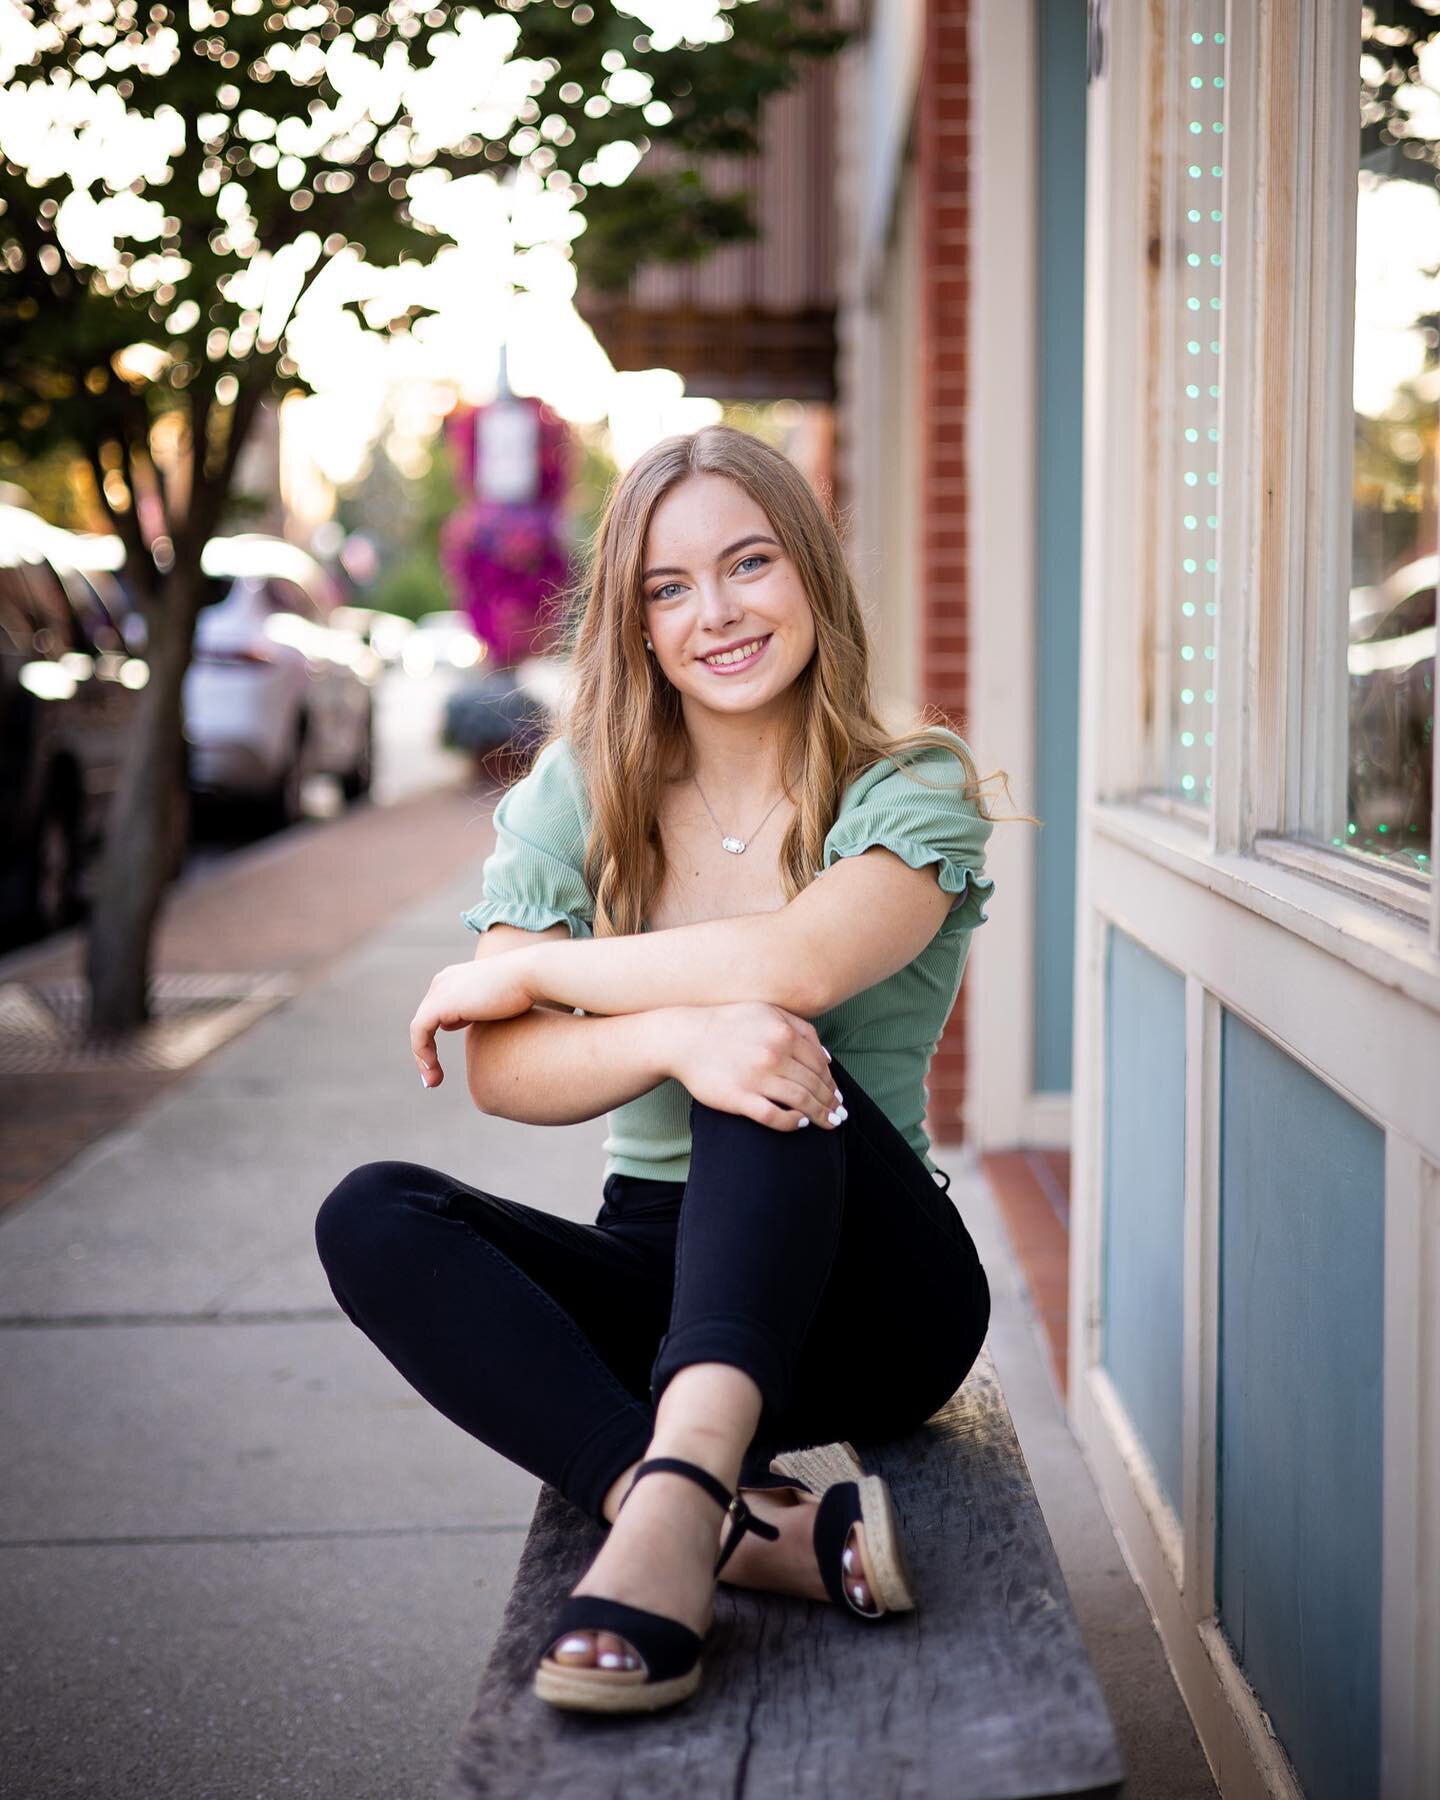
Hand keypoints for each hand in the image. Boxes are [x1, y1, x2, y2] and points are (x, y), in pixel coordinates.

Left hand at [411, 955, 535, 1087]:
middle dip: (427, 1052)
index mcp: (455, 979)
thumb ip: (480, 1015)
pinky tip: (433, 1071)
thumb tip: (466, 1025)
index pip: (437, 1013)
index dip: (435, 1040)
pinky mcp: (439, 1004)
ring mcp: (439, 991)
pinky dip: (423, 1054)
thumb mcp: (497, 1004)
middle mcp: (443, 982)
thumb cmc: (526, 990)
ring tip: (433, 1081)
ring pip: (419, 1029)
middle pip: (425, 1022)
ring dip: (424, 1059)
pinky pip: (419, 1033)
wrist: (531, 975)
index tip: (442, 1064)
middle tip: (434, 1079)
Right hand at [665, 1003, 844, 1130]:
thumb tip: (826, 1056)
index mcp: (783, 1032)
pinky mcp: (739, 1098)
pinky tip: (799, 1123)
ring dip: (819, 1114)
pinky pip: (774, 1116)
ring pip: (800, 1101)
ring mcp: (757, 1078)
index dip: (832, 1082)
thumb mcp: (765, 1012)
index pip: (819, 1064)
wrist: (683, 1039)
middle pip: (814, 1084)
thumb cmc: (725, 1024)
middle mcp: (774, 1054)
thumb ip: (799, 1028)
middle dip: (831, 1102)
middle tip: (839, 1114)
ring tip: (829, 1123)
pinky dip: (792, 1122)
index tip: (837, 1095)